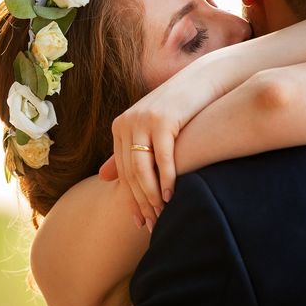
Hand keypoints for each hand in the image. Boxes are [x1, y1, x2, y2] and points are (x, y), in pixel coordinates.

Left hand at [109, 75, 211, 229]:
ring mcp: (143, 119)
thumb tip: (102, 177)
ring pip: (142, 167)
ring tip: (161, 214)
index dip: (130, 198)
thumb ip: (128, 151)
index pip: (121, 170)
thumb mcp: (151, 129)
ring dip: (151, 194)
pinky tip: (172, 194)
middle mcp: (126, 122)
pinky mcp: (162, 119)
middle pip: (129, 171)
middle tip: (150, 225)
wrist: (203, 81)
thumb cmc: (180, 109)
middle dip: (140, 201)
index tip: (139, 221)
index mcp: (120, 126)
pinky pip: (162, 157)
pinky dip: (167, 178)